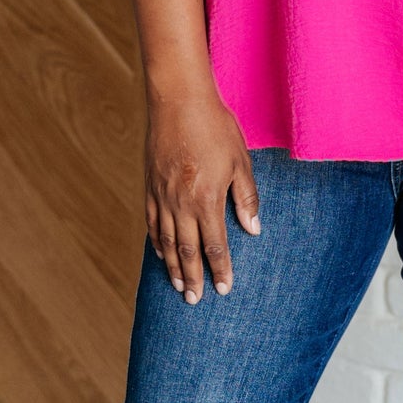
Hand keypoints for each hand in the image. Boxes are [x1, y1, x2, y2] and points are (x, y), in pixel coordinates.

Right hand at [144, 90, 260, 302]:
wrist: (178, 100)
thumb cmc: (215, 127)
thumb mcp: (241, 161)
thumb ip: (246, 198)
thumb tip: (253, 229)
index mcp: (207, 199)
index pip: (214, 245)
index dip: (220, 270)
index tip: (224, 289)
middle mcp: (181, 203)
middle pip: (187, 251)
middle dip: (193, 278)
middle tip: (194, 301)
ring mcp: (162, 195)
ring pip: (166, 241)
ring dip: (172, 267)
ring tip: (177, 287)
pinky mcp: (150, 186)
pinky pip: (152, 222)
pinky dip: (156, 242)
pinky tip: (160, 254)